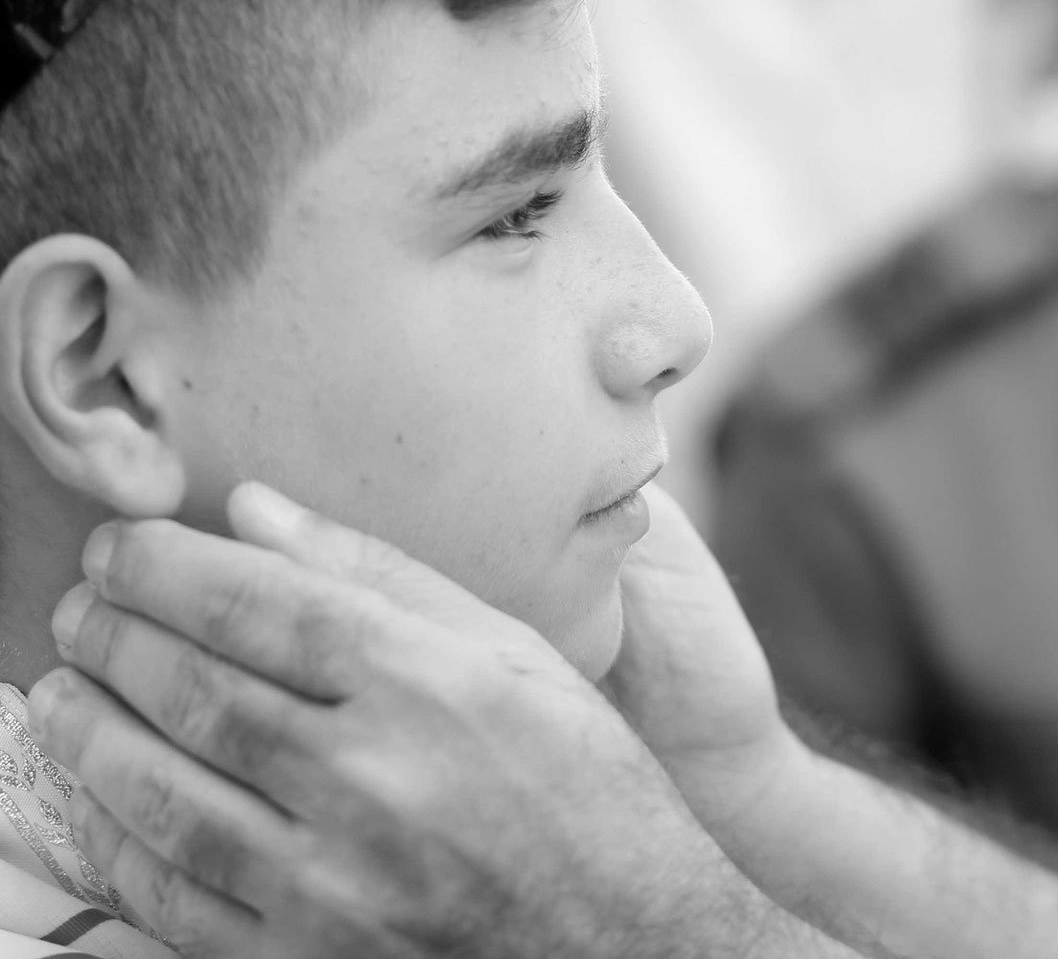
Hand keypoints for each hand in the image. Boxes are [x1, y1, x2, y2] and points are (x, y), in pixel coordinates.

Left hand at [24, 483, 774, 957]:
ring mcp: (335, 880)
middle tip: (80, 607)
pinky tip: (101, 800)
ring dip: (91, 733)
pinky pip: (178, 897)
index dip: (168, 568)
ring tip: (60, 690)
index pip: (262, 604)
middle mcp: (374, 778)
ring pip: (167, 792)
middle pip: (200, 690)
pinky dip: (121, 843)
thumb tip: (255, 510)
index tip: (118, 547)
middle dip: (116, 637)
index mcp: (432, 686)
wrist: (630, 938)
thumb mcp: (514, 655)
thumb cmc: (585, 783)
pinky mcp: (308, 958)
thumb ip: (383, 577)